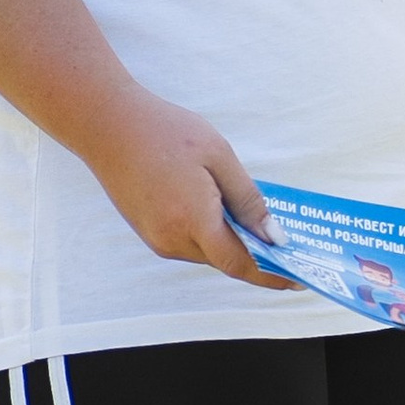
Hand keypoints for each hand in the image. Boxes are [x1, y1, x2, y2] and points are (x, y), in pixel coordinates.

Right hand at [86, 87, 281, 282]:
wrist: (107, 123)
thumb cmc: (166, 132)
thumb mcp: (219, 156)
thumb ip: (247, 200)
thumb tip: (272, 236)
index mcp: (193, 221)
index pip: (239, 264)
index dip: (271, 276)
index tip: (297, 281)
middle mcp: (171, 239)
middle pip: (224, 260)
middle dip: (256, 257)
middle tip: (287, 248)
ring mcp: (156, 238)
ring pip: (206, 252)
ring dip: (232, 243)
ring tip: (259, 227)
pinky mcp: (148, 231)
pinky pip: (188, 242)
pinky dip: (210, 235)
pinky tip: (224, 215)